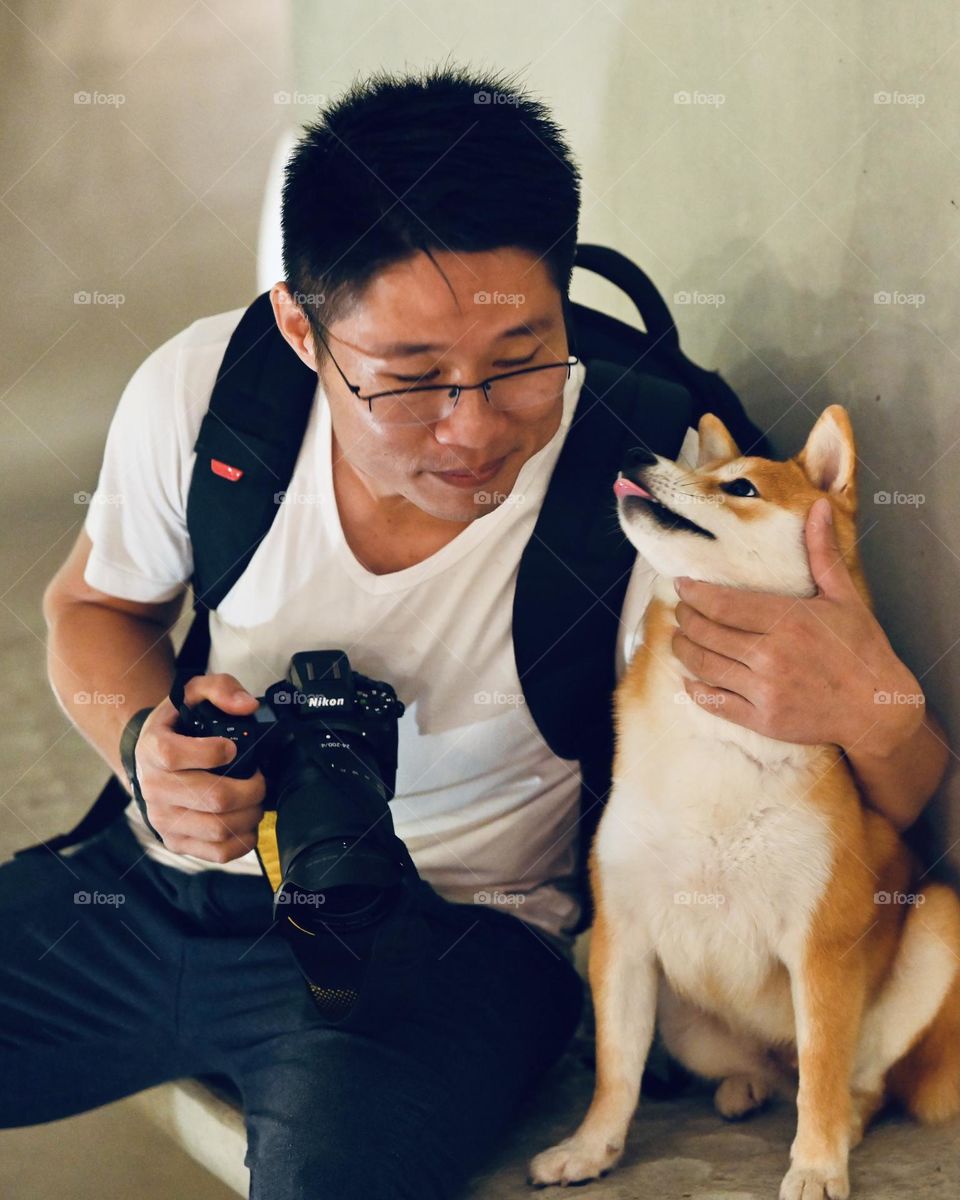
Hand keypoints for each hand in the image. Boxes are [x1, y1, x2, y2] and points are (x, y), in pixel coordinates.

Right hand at [133, 673, 267, 861]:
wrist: (150, 757)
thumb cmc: (178, 726)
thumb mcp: (192, 694)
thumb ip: (220, 688)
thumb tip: (248, 706)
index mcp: (153, 749)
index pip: (175, 755)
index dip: (214, 752)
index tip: (233, 748)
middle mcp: (153, 788)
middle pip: (213, 797)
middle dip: (252, 788)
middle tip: (260, 779)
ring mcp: (163, 818)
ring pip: (219, 828)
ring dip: (251, 813)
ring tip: (255, 798)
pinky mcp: (175, 841)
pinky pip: (216, 852)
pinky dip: (243, 840)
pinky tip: (247, 821)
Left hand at [670, 497, 923, 752]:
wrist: (878, 709)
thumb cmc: (861, 649)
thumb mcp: (844, 597)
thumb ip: (822, 553)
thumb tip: (820, 507)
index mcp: (788, 620)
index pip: (721, 604)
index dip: (694, 594)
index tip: (682, 585)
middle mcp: (772, 655)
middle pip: (706, 633)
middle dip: (685, 620)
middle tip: (680, 612)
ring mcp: (765, 690)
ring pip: (704, 666)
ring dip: (683, 650)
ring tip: (679, 638)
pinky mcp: (763, 719)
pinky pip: (715, 702)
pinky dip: (695, 689)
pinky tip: (689, 678)